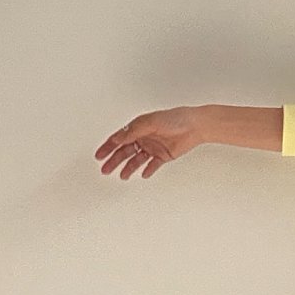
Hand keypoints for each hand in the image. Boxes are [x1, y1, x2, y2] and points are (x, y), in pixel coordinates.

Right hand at [94, 106, 213, 177]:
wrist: (195, 126)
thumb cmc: (175, 119)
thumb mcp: (150, 123)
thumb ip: (133, 131)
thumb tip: (117, 138)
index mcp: (138, 127)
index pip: (119, 139)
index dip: (108, 147)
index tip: (99, 155)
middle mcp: (144, 137)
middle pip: (125, 151)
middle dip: (114, 160)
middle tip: (105, 169)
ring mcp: (153, 147)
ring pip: (136, 160)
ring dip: (128, 167)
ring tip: (122, 175)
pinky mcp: (163, 155)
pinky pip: (152, 165)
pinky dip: (147, 170)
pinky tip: (142, 174)